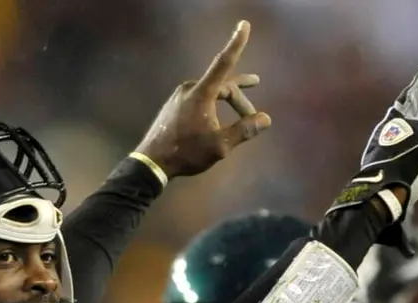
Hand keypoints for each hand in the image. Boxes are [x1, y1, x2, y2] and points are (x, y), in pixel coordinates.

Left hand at [133, 20, 271, 179]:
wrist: (152, 162)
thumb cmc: (187, 152)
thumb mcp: (220, 145)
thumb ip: (244, 130)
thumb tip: (266, 119)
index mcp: (201, 93)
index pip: (224, 63)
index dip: (236, 44)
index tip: (244, 25)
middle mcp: (189, 89)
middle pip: (222, 86)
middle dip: (240, 99)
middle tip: (252, 116)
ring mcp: (179, 97)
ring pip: (211, 94)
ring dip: (227, 103)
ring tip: (241, 115)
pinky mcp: (173, 106)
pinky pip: (199, 100)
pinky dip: (213, 107)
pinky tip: (215, 122)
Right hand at [326, 59, 417, 255]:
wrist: (370, 205)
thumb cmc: (373, 211)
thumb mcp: (384, 204)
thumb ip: (401, 219)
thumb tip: (413, 253)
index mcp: (385, 135)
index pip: (406, 103)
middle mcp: (398, 129)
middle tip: (413, 180)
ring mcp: (413, 136)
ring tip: (415, 184)